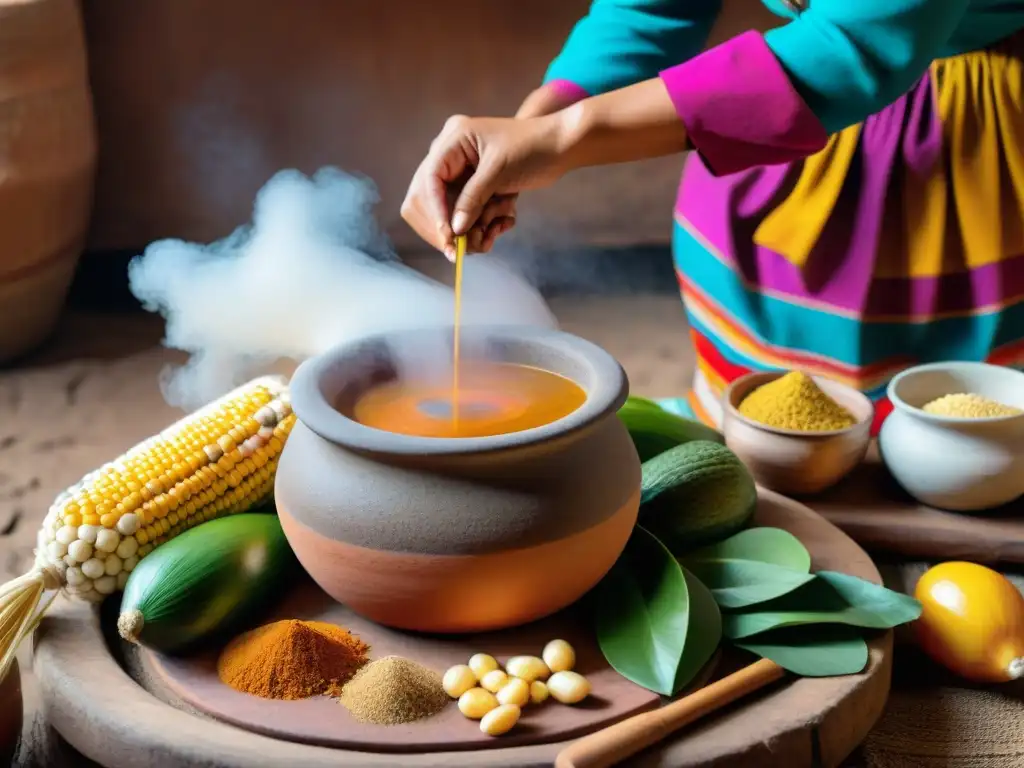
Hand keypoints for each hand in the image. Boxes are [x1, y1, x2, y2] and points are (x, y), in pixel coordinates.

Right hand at [401, 113, 566, 259]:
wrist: (559, 146)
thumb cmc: (532, 148)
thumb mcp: (499, 171)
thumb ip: (473, 199)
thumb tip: (453, 231)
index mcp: (452, 140)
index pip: (429, 180)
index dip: (435, 211)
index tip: (448, 237)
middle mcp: (450, 156)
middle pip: (427, 200)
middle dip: (447, 227)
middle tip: (464, 250)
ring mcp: (460, 174)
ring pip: (446, 213)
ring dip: (470, 228)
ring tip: (495, 231)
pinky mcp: (473, 190)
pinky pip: (466, 216)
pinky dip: (483, 225)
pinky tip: (505, 222)